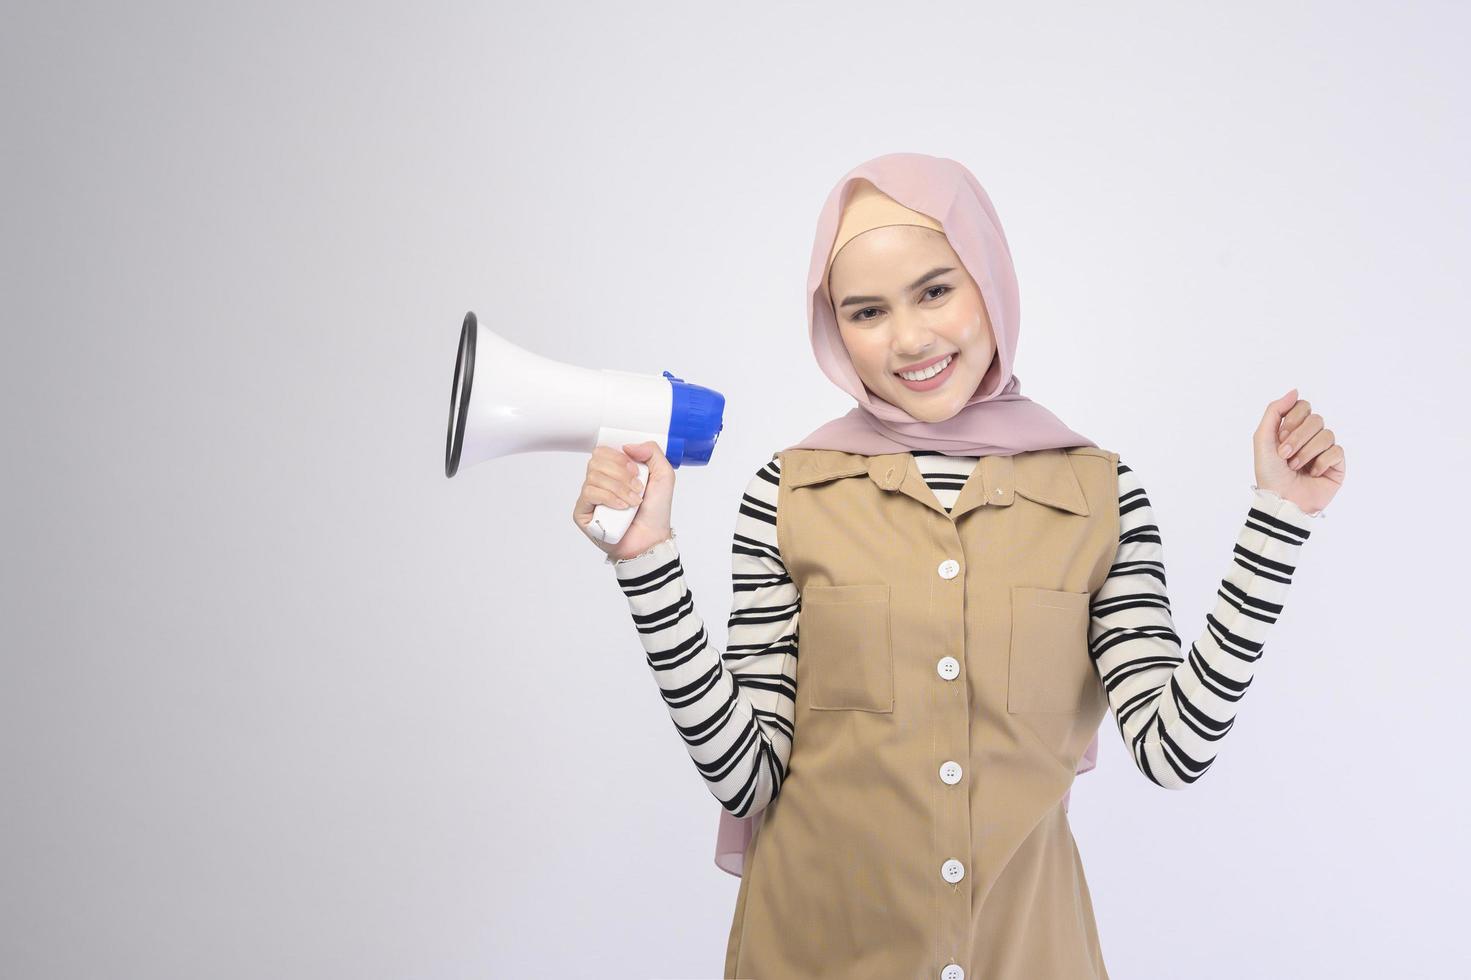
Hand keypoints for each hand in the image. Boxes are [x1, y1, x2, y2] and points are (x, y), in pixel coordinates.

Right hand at [572, 441, 675, 559]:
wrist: (651, 539)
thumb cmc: (655, 511)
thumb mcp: (664, 475)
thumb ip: (652, 452)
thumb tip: (627, 446)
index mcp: (615, 470)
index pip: (603, 450)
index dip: (619, 457)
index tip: (636, 470)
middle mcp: (600, 481)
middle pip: (596, 461)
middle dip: (621, 473)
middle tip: (638, 488)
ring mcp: (590, 496)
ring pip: (594, 477)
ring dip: (619, 488)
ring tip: (633, 502)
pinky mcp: (583, 512)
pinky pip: (589, 493)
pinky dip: (609, 498)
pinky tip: (622, 507)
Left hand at [1252, 388, 1345, 514]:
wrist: (1281, 501)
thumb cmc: (1269, 473)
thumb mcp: (1262, 439)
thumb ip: (1274, 411)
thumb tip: (1295, 391)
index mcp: (1293, 429)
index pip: (1304, 406)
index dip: (1293, 419)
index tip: (1280, 437)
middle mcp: (1310, 437)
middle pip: (1316, 419)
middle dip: (1297, 437)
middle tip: (1285, 455)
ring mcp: (1325, 450)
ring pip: (1327, 434)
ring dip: (1306, 452)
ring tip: (1295, 467)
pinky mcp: (1337, 465)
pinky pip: (1336, 451)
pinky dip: (1321, 462)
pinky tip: (1313, 473)